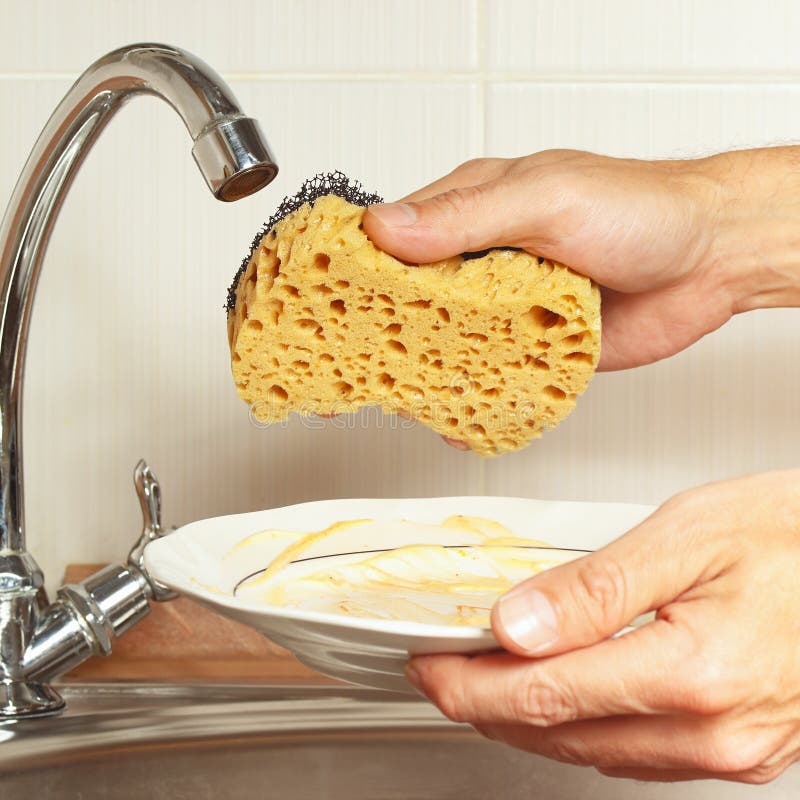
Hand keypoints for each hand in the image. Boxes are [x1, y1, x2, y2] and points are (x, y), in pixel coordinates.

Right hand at [364, 148, 799, 446]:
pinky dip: (472, 401)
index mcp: (471, 213)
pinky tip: (457, 420)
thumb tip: (387, 228)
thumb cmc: (640, 209)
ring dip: (423, 373)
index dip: (351, 275)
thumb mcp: (547, 197)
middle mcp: (482, 263)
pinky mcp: (532, 350)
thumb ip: (468, 215)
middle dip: (378, 337)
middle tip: (346, 372)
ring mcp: (505, 310)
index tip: (316, 306)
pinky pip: (491, 379)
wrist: (711, 260)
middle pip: (411, 305)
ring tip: (394, 401)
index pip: (391, 243)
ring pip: (446, 348)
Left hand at [405, 470, 799, 783]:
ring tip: (485, 681)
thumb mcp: (688, 536)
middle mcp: (714, 730)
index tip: (429, 664)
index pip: (542, 694)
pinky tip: (562, 699)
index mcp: (695, 672)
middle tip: (441, 671)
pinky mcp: (741, 751)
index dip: (469, 683)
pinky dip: (582, 726)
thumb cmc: (795, 536)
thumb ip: (596, 587)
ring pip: (593, 752)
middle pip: (558, 733)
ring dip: (528, 719)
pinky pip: (636, 755)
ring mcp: (731, 750)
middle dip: (484, 703)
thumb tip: (517, 624)